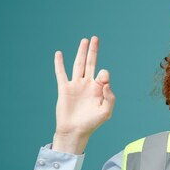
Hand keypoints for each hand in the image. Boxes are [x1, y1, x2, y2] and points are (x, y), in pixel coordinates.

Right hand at [52, 36, 115, 153]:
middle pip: (91, 63)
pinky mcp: (64, 88)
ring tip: (84, 41)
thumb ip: (110, 97)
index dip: (104, 74)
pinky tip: (59, 54)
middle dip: (93, 51)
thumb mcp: (106, 112)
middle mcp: (88, 84)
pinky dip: (59, 63)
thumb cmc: (92, 123)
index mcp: (99, 89)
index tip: (104, 82)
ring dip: (81, 52)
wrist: (75, 131)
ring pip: (78, 65)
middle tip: (95, 38)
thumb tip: (106, 82)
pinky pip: (61, 73)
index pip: (103, 75)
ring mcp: (76, 85)